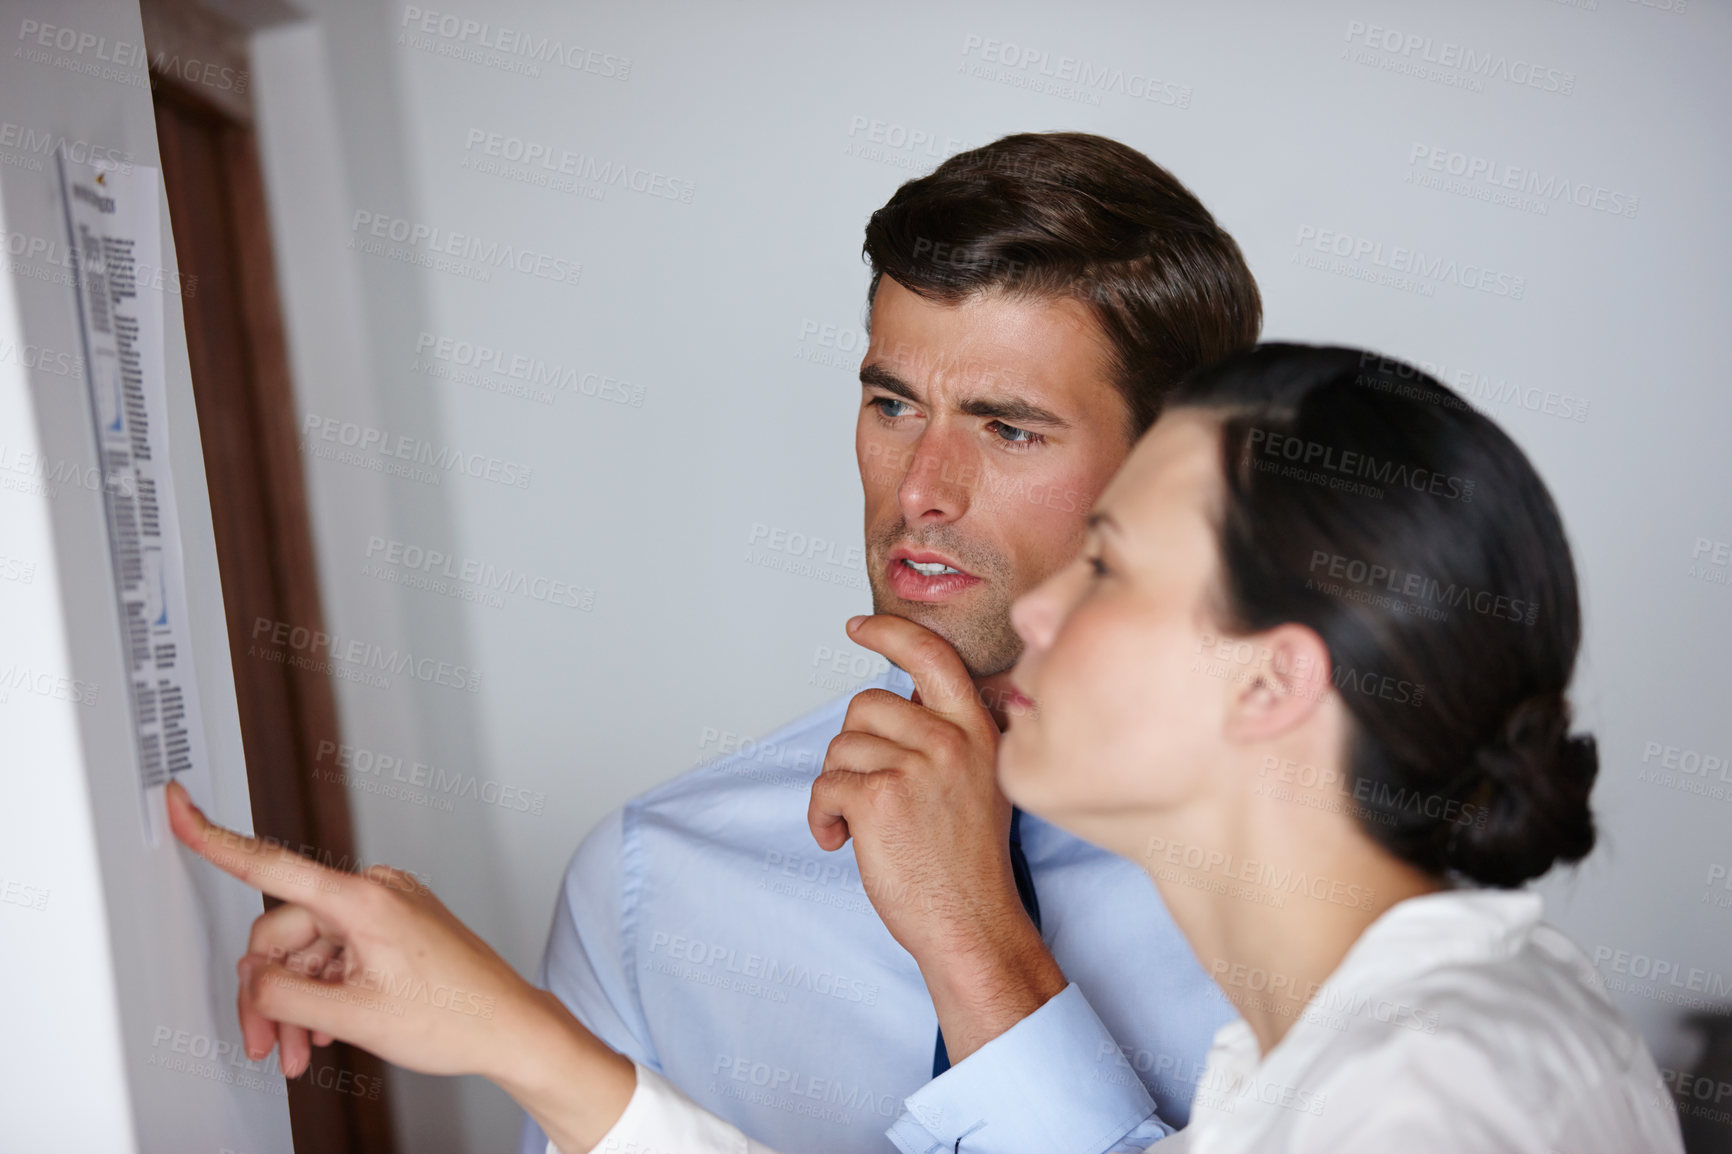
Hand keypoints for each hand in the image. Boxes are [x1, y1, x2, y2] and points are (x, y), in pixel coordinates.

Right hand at [165, 782, 632, 1150]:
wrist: (507, 1027)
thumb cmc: (453, 1018)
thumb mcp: (352, 1015)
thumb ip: (284, 993)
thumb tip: (252, 979)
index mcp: (363, 900)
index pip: (269, 864)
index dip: (214, 836)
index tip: (179, 804)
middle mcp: (375, 890)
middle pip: (284, 934)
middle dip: (270, 993)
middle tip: (269, 1044)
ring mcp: (388, 906)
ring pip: (310, 951)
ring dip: (297, 1001)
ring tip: (301, 1048)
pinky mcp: (396, 923)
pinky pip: (339, 951)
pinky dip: (326, 989)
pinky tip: (326, 1026)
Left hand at [807, 615, 1064, 1061]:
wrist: (973, 924)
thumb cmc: (968, 865)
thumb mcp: (978, 783)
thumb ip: (945, 739)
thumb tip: (892, 708)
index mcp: (978, 729)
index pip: (931, 655)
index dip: (889, 633)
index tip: (857, 627)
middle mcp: (951, 739)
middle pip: (865, 704)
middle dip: (851, 748)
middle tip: (864, 792)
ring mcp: (917, 767)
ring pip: (840, 748)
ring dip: (834, 788)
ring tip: (856, 825)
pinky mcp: (880, 798)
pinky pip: (825, 786)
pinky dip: (820, 817)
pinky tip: (840, 841)